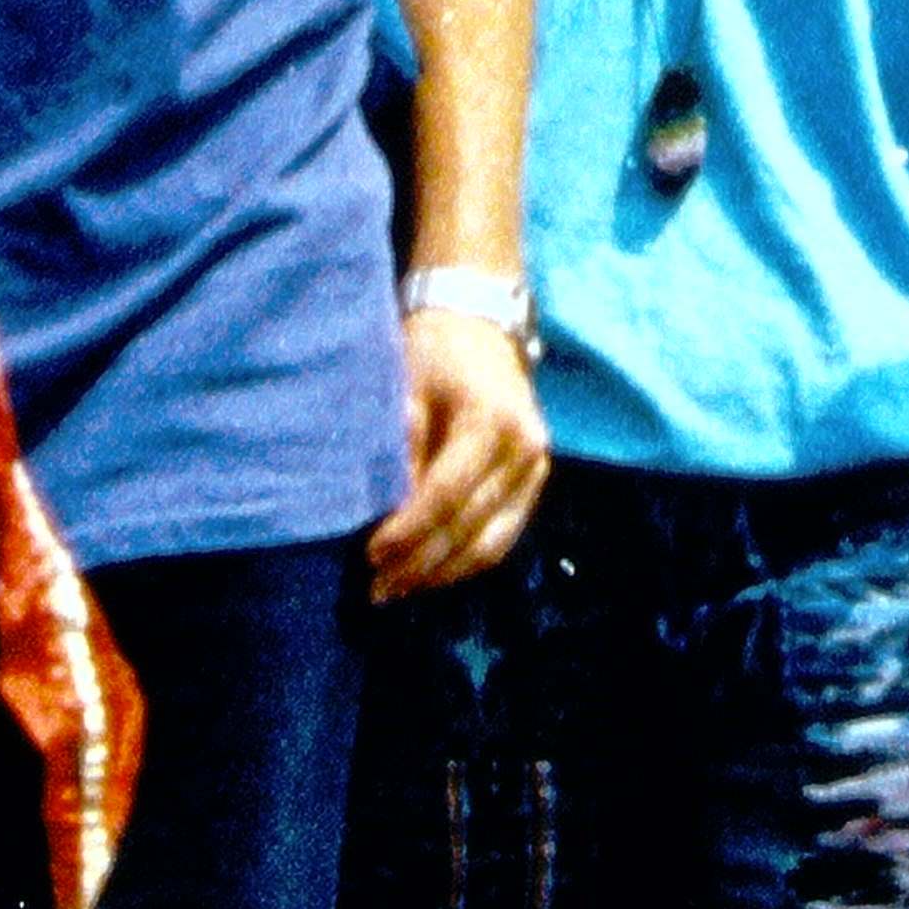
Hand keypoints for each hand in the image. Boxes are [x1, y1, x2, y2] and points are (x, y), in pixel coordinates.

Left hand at [367, 304, 544, 599]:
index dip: (408, 531)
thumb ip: (402, 455)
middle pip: (470, 527)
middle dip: (421, 564)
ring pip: (492, 542)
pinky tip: (430, 572)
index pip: (446, 495)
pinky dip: (466, 560)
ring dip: (443, 574)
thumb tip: (386, 519)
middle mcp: (525, 448)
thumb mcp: (406, 392)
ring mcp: (537, 467)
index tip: (370, 555)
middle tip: (377, 589)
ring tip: (399, 590)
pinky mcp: (536, 479)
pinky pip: (503, 534)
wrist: (479, 318)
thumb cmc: (433, 350)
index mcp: (492, 420)